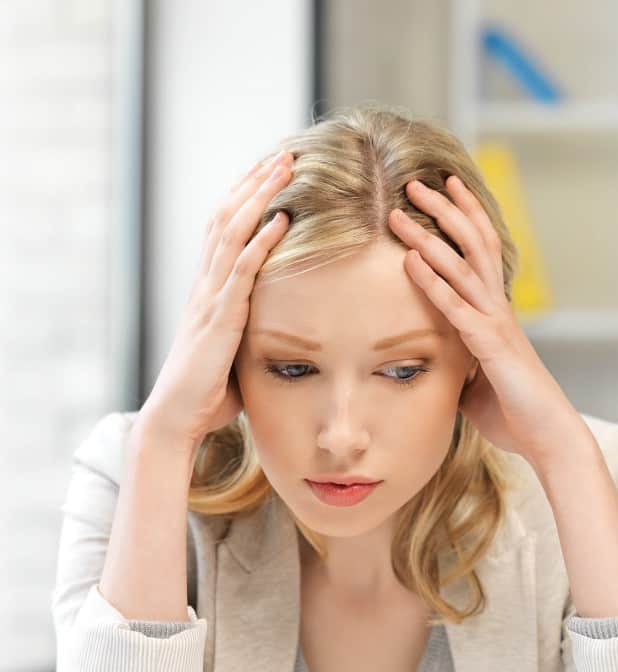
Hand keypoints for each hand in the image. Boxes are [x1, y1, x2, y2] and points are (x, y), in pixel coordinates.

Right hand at [139, 148, 293, 449]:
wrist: (176, 415)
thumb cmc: (206, 393)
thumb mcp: (231, 354)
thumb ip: (249, 332)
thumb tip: (277, 334)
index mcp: (206, 290)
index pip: (222, 230)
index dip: (244, 198)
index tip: (268, 173)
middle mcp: (205, 285)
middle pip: (227, 218)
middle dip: (255, 184)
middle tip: (282, 155)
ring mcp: (210, 298)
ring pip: (233, 233)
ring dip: (260, 197)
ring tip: (284, 168)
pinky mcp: (220, 317)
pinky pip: (241, 270)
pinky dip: (261, 241)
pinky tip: (280, 219)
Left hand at [387, 175, 585, 467]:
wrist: (549, 437)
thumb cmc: (515, 413)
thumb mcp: (476, 383)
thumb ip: (459, 363)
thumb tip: (438, 362)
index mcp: (496, 313)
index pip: (481, 253)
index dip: (464, 218)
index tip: (443, 189)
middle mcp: (499, 309)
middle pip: (474, 244)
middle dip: (445, 210)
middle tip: (415, 182)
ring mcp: (497, 324)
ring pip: (462, 267)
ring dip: (429, 237)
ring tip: (401, 212)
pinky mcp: (491, 347)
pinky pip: (457, 308)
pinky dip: (432, 283)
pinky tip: (410, 262)